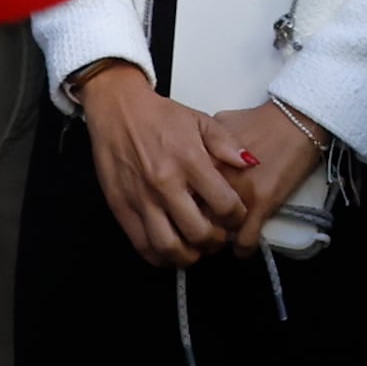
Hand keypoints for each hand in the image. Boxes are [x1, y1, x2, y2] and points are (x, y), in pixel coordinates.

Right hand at [80, 67, 253, 267]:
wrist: (117, 109)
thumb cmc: (160, 115)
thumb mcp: (199, 120)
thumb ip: (226, 143)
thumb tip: (248, 163)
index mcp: (189, 161)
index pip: (224, 204)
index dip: (237, 218)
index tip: (236, 218)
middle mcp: (165, 184)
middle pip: (198, 233)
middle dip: (215, 242)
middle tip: (219, 238)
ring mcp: (141, 198)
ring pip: (168, 247)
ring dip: (188, 256)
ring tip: (196, 249)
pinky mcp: (121, 207)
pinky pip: (142, 245)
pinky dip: (159, 256)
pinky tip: (170, 249)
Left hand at [193, 102, 331, 243]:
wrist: (295, 120)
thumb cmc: (260, 121)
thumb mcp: (220, 124)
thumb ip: (201, 146)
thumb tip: (190, 160)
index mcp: (203, 158)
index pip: (181, 195)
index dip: (181, 209)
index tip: (184, 215)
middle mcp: (217, 177)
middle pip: (195, 216)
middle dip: (197, 229)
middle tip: (201, 234)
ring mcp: (240, 192)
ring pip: (219, 232)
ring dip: (220, 241)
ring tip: (222, 241)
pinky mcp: (263, 203)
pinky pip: (246, 240)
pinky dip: (243, 248)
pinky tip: (242, 247)